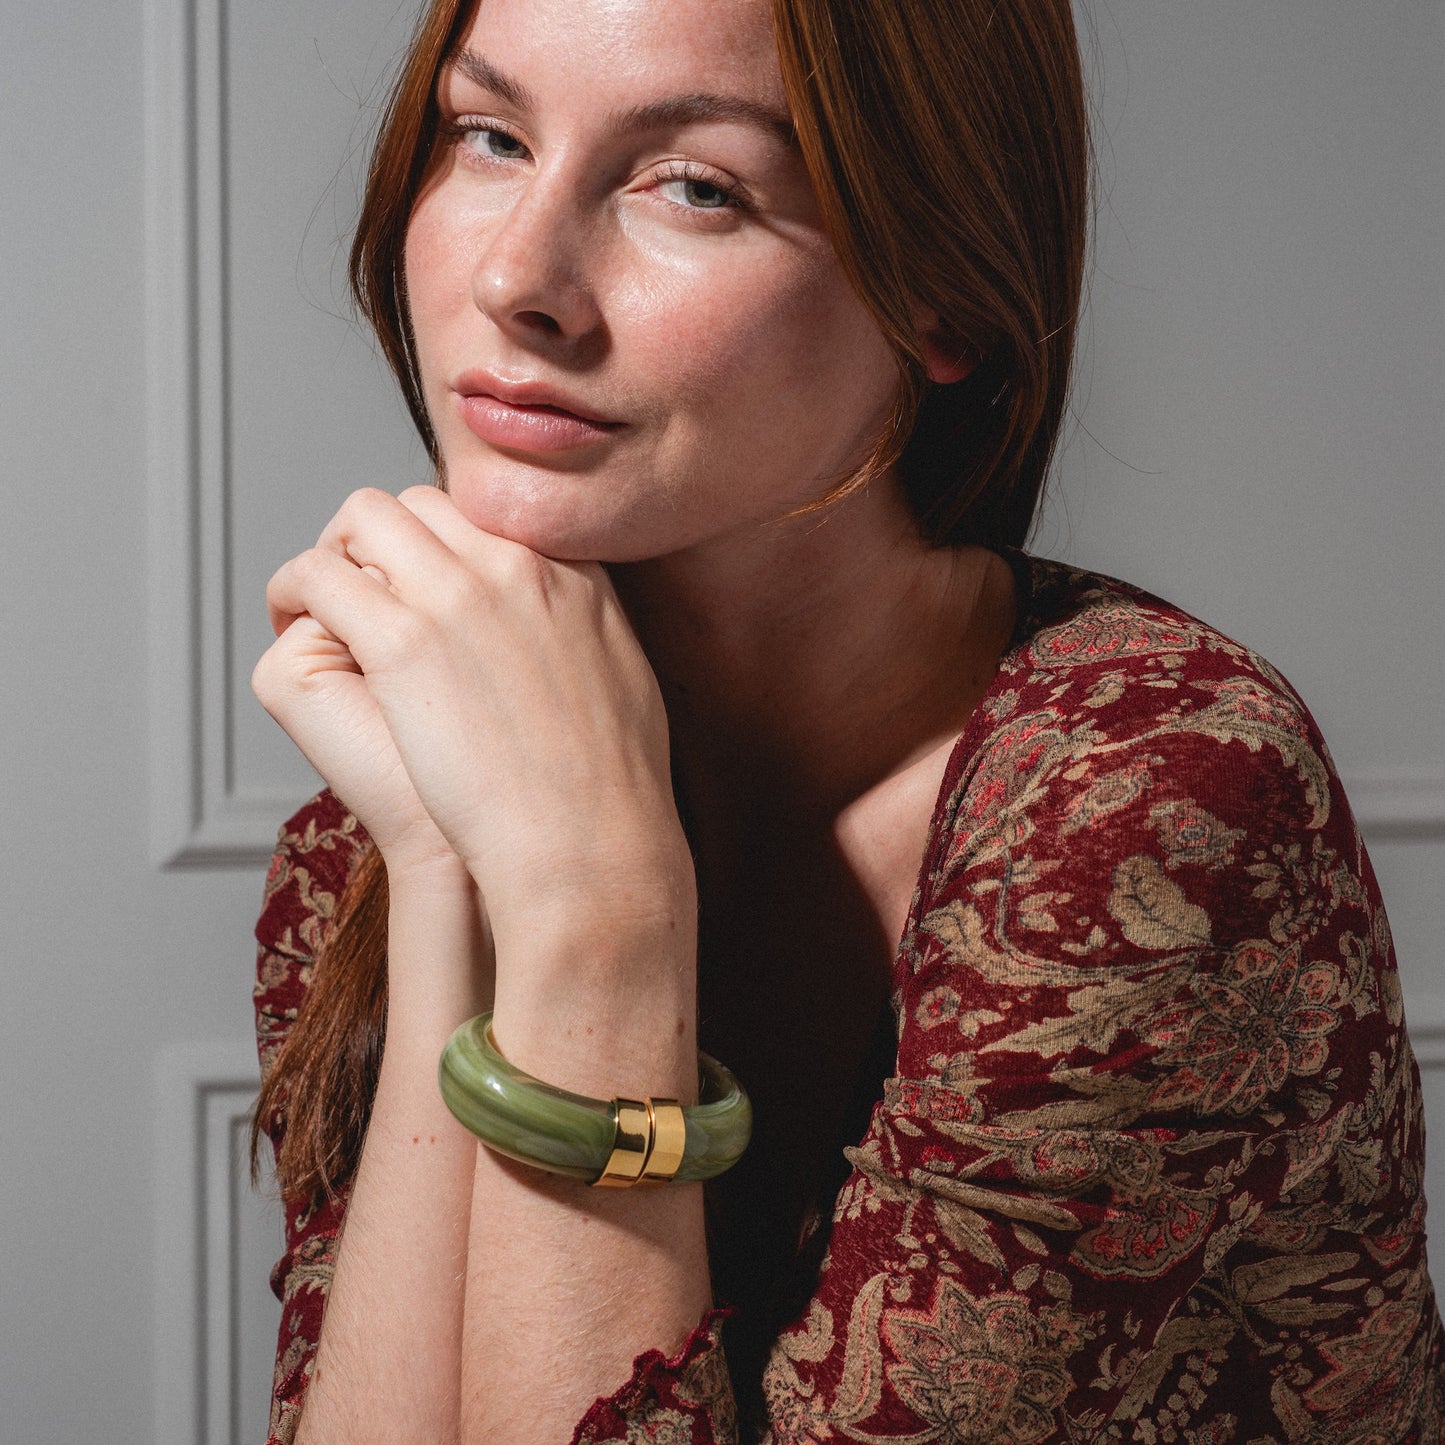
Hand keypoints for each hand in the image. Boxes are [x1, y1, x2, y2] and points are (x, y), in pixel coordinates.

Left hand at [259, 487, 691, 953]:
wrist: (592, 845)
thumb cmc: (611, 792)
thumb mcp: (628, 680)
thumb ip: (593, 634)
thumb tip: (575, 633)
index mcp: (572, 574)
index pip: (487, 515)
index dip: (444, 546)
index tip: (425, 585)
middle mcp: (515, 565)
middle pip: (422, 504)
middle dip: (384, 540)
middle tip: (365, 593)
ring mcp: (457, 595)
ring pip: (364, 517)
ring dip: (336, 554)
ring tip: (324, 607)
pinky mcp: (402, 640)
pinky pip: (318, 575)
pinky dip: (292, 592)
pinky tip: (293, 625)